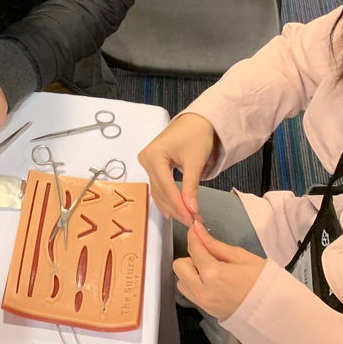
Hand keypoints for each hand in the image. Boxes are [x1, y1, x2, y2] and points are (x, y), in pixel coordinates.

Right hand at [137, 112, 215, 226]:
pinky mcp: (152, 166)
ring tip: (187, 218)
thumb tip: (191, 210)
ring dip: (172, 205)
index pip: (165, 186)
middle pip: (160, 190)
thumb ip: (191, 186)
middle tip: (191, 221)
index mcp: (154, 155)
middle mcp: (146, 159)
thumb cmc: (196, 136)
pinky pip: (158, 186)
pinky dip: (168, 198)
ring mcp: (147, 163)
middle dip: (176, 207)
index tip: (191, 218)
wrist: (195, 122)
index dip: (178, 204)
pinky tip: (175, 210)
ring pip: (158, 191)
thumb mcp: (195, 162)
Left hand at [174, 219, 265, 320]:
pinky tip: (212, 281)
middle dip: (191, 257)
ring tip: (210, 271)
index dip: (193, 236)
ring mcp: (203, 303)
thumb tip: (197, 230)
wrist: (275, 311)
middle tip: (208, 256)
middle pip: (180, 266)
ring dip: (190, 273)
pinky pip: (190, 293)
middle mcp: (202, 290)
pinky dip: (194, 284)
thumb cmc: (262, 280)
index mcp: (213, 274)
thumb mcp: (241, 257)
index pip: (193, 249)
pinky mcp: (206, 311)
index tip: (196, 228)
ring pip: (181, 282)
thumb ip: (215, 245)